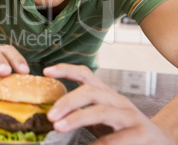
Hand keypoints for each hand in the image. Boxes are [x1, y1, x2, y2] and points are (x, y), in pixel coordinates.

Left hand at [44, 64, 173, 144]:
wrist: (159, 141)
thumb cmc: (122, 129)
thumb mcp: (100, 115)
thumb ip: (81, 112)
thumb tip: (53, 115)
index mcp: (105, 94)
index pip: (85, 74)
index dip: (66, 69)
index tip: (46, 71)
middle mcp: (117, 100)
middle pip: (89, 92)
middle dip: (67, 102)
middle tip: (50, 116)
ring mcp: (129, 116)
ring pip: (101, 111)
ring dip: (76, 119)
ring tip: (58, 127)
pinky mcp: (140, 134)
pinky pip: (115, 138)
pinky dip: (98, 144)